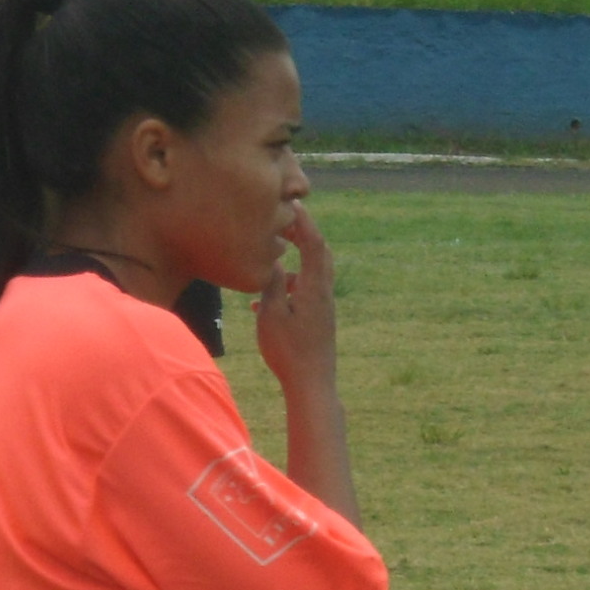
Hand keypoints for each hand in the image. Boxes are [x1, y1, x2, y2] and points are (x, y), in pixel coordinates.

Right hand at [256, 204, 337, 394]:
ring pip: (312, 273)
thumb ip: (272, 284)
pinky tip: (265, 301)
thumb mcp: (272, 315)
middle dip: (303, 234)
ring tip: (271, 259)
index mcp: (314, 287)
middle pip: (319, 253)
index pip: (313, 243)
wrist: (312, 384)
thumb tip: (273, 262)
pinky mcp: (320, 319)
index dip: (303, 221)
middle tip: (283, 224)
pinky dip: (290, 285)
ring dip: (295, 261)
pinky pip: (306, 291)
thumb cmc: (289, 351)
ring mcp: (324, 307)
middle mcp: (324, 293)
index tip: (290, 205)